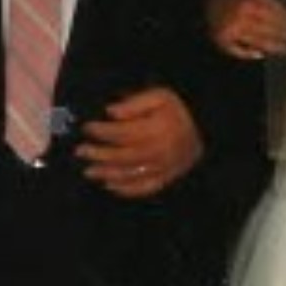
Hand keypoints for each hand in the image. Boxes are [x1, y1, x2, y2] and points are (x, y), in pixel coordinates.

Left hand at [76, 87, 203, 198]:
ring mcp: (163, 168)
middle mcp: (159, 151)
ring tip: (88, 171)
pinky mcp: (166, 178)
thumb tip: (110, 112)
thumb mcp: (159, 96)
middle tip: (80, 151)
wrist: (204, 129)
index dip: (102, 131)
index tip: (87, 127)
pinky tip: (109, 185)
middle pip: (123, 156)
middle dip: (99, 154)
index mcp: (157, 129)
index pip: (123, 133)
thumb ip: (134, 103)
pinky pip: (143, 188)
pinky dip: (125, 189)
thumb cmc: (176, 110)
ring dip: (107, 173)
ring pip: (130, 174)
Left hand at [205, 0, 285, 60]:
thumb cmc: (219, 28)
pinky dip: (283, 8)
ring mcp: (249, 2)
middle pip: (272, 27)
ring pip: (275, 14)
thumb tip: (262, 55)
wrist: (211, 3)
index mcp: (238, 30)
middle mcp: (245, 15)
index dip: (279, 46)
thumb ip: (243, 53)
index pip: (265, 41)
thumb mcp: (225, 45)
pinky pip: (273, 1)